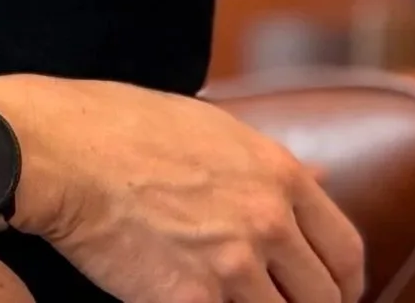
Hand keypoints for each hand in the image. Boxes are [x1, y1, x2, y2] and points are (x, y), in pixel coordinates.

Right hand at [0, 75, 365, 302]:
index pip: (345, 249)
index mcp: (279, 174)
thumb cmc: (131, 128)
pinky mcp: (189, 302)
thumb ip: (270, 165)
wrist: (69, 152)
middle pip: (322, 298)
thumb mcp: (217, 129)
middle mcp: (267, 222)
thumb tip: (321, 180)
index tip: (335, 295)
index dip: (345, 283)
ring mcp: (231, 267)